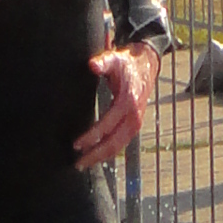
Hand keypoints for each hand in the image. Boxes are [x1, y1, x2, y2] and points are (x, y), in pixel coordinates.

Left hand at [74, 39, 161, 165]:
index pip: (107, 126)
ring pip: (118, 146)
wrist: (146, 64)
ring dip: (102, 156)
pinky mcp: (134, 124)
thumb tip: (92, 65)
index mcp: (128, 103)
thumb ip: (102, 62)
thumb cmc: (127, 63)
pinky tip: (97, 154)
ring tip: (84, 163)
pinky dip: (109, 151)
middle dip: (96, 155)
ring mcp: (136, 122)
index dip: (91, 137)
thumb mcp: (115, 59)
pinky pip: (121, 142)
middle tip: (78, 164)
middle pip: (114, 143)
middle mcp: (134, 116)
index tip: (76, 145)